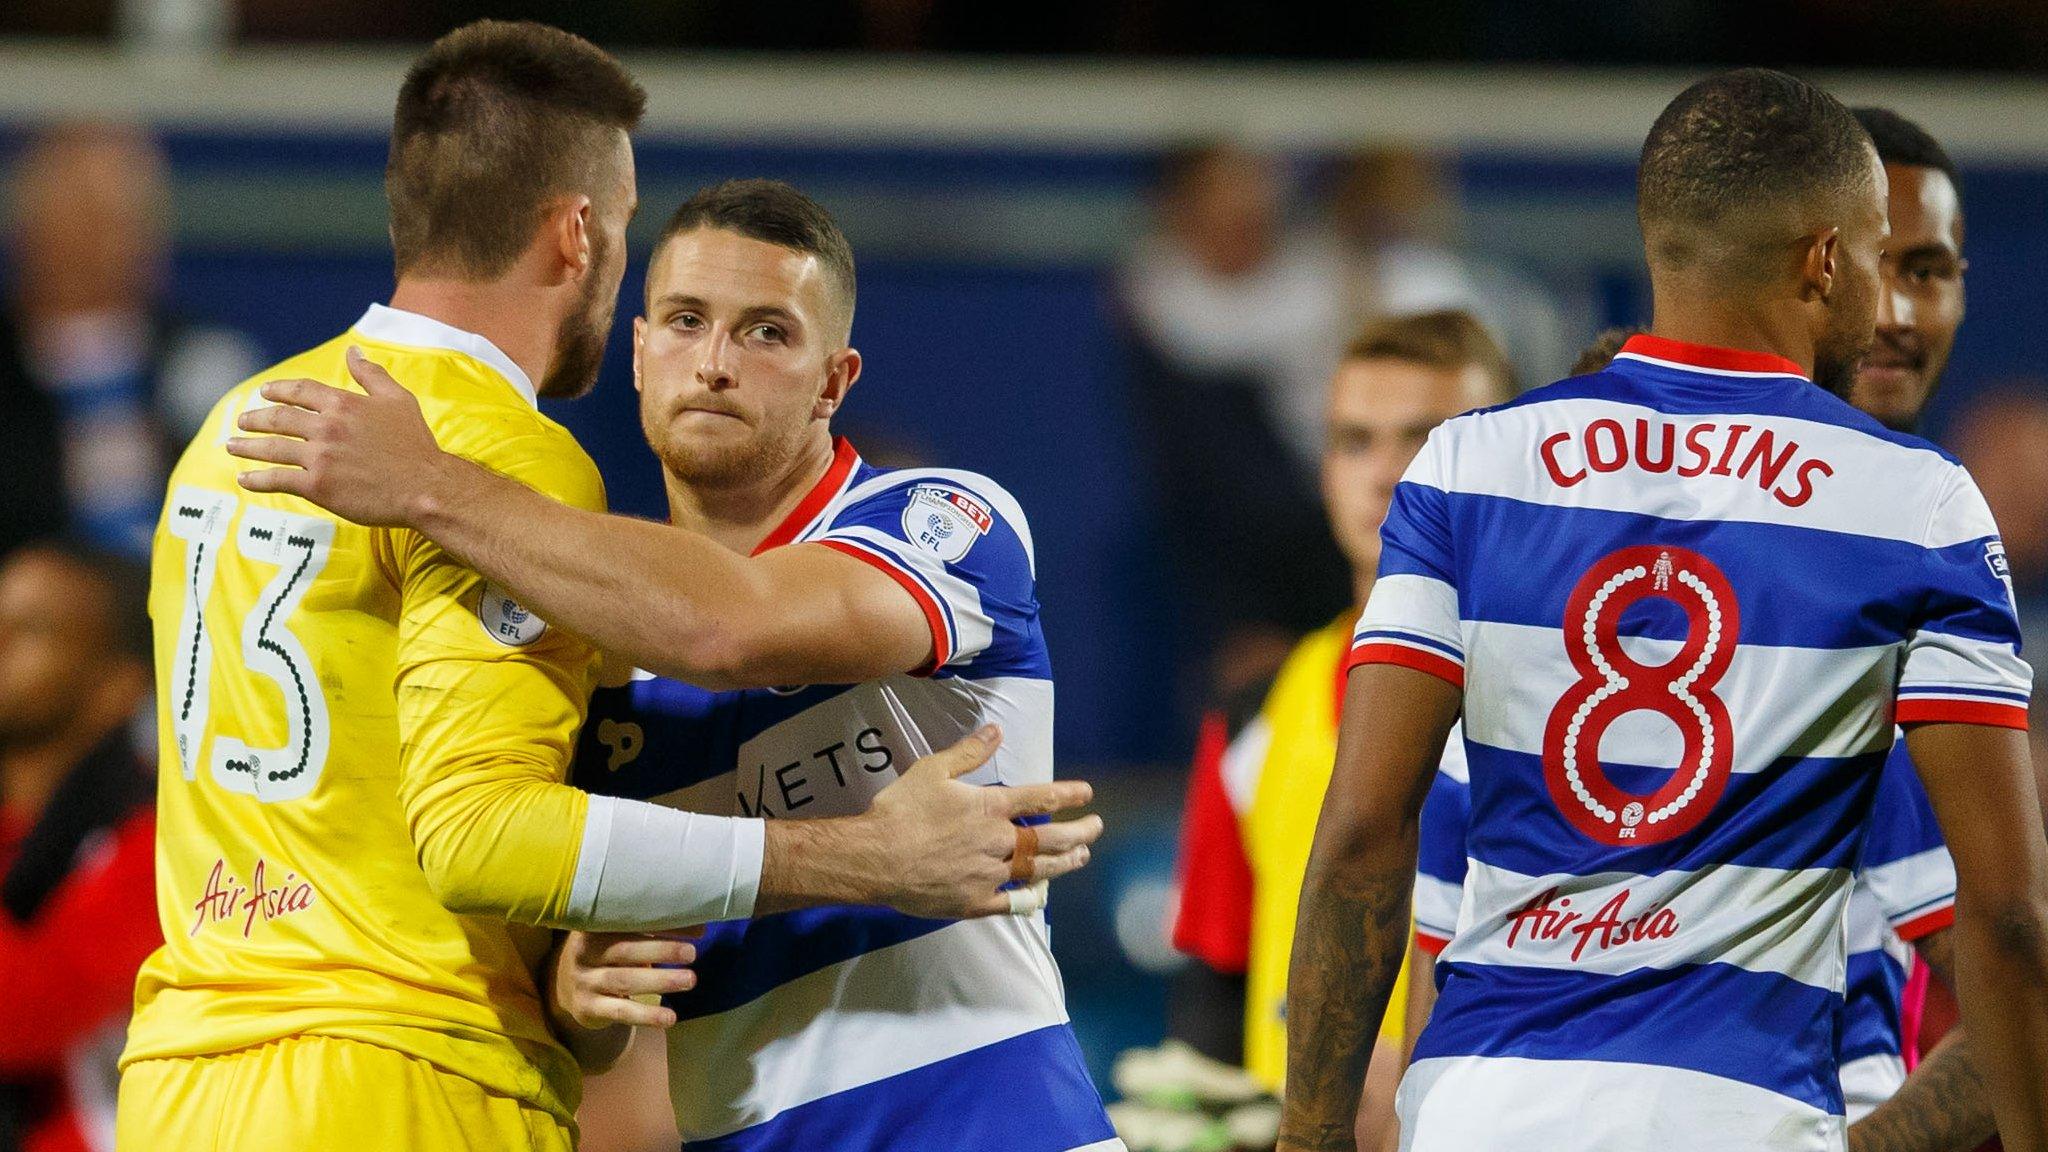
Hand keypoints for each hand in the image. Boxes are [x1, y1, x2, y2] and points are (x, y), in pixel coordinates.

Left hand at [226, 345, 454, 526]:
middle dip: (256, 419)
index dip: (279, 390)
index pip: (300, 391)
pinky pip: (278, 480)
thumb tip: (353, 351)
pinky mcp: (318, 486)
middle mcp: (326, 427)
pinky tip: (244, 480)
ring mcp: (319, 457)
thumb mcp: (398, 400)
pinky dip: (257, 480)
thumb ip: (371, 374)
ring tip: (233, 446)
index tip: (264, 392)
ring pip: (272, 449)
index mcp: (343, 403)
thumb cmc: (416, 444)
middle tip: (243, 421)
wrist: (425, 486)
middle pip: (279, 418)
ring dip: (248, 447)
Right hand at [548, 929, 698, 1031]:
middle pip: (625, 949)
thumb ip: (650, 929)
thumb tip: (700, 925)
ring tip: (689, 980)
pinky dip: (646, 1015)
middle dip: (661, 950)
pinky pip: (619, 1012)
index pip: (630, 921)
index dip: (664, 925)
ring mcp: (583, 981)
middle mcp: (584, 951)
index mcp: (594, 925)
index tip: (697, 930)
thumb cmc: (605, 953)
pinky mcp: (587, 1008)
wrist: (563, 986)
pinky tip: (669, 1018)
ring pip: (624, 980)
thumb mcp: (617, 935)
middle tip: (692, 953)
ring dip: (659, 981)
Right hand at [858, 725, 1102, 919]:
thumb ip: (969, 752)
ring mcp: (989, 875)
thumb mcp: (933, 770)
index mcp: (989, 808)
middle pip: (1050, 839)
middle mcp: (997, 842)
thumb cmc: (901, 810)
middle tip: (1096, 827)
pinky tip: (1040, 895)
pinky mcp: (975, 902)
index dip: (1067, 794)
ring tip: (1081, 858)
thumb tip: (997, 729)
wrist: (876, 858)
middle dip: (1079, 832)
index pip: (1039, 799)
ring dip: (1064, 864)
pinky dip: (1029, 898)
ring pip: (1037, 871)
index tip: (1087, 793)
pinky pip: (1011, 904)